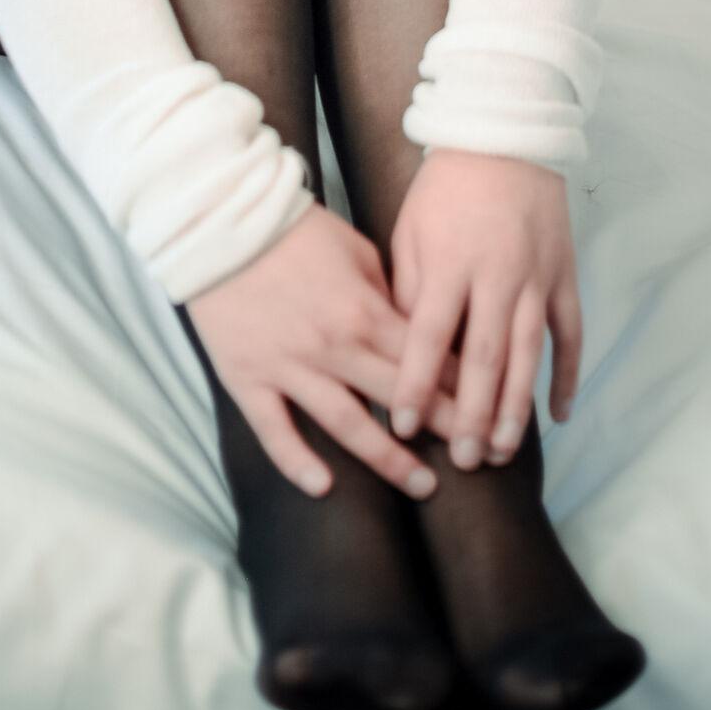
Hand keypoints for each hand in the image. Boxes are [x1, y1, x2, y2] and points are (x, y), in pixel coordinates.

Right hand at [186, 201, 463, 498]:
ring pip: (346, 425)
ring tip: (424, 487)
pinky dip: (297, 461)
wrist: (222, 223)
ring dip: (388, 459)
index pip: (424, 359)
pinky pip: (274, 430)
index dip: (461, 387)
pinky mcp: (248, 378)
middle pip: (399, 397)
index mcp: (364, 312)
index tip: (489, 411)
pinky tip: (323, 487)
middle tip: (479, 457)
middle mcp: (333, 347)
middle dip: (444, 428)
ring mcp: (289, 367)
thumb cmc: (295, 230)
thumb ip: (386, 295)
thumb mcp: (357, 250)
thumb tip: (412, 330)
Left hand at [386, 151, 581, 468]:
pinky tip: (557, 414)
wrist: (507, 137)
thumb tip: (405, 349)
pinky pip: (569, 334)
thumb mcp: (410, 229)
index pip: (427, 335)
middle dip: (470, 413)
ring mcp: (536, 277)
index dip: (412, 383)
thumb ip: (410, 289)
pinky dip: (567, 375)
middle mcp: (496, 274)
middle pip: (482, 356)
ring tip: (501, 451)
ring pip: (527, 354)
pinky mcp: (564, 275)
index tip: (398, 425)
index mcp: (450, 262)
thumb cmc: (446, 188)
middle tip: (461, 459)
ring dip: (515, 407)